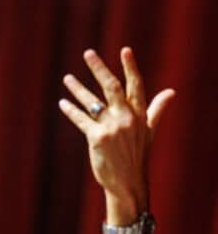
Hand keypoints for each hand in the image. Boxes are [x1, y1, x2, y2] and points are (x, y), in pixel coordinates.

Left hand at [59, 47, 174, 224]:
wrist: (127, 183)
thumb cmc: (136, 156)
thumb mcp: (148, 131)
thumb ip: (156, 110)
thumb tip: (171, 92)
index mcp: (139, 115)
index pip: (136, 86)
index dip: (131, 67)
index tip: (125, 50)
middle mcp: (127, 118)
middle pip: (112, 87)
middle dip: (99, 68)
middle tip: (88, 53)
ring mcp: (112, 128)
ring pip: (93, 102)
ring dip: (78, 88)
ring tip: (67, 78)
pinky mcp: (98, 138)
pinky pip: (82, 120)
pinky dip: (71, 111)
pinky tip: (63, 103)